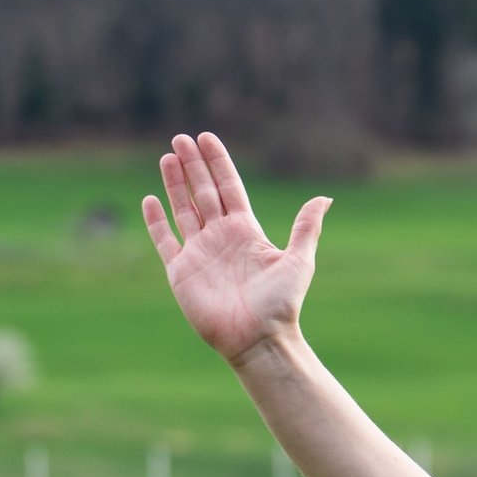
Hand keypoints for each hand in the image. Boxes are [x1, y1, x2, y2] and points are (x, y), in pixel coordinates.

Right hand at [142, 133, 332, 367]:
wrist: (259, 339)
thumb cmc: (281, 304)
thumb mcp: (298, 261)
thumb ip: (305, 228)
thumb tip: (325, 198)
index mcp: (247, 232)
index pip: (229, 188)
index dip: (218, 163)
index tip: (207, 138)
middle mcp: (222, 238)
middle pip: (203, 192)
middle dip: (193, 165)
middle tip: (181, 138)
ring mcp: (200, 253)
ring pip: (183, 209)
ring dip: (175, 184)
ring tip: (168, 156)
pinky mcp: (181, 271)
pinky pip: (164, 241)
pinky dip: (156, 221)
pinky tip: (151, 199)